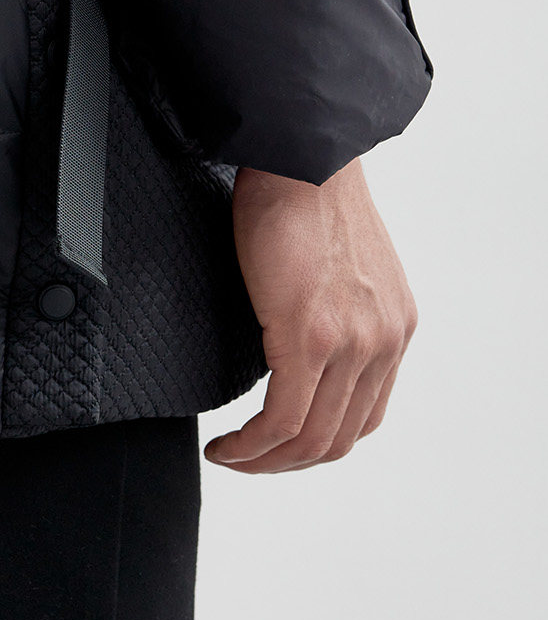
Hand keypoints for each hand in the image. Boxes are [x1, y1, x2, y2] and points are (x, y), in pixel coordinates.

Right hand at [206, 159, 416, 473]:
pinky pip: (282, 419)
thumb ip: (330, 311)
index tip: (276, 442)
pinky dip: (252, 445)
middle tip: (245, 460)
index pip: (364, 414)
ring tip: (229, 457)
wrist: (302, 156)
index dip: (317, 441)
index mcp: (393, 327)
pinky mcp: (311, 339)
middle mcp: (383, 342)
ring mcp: (352, 344)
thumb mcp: (338, 266)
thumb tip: (291, 337)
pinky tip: (226, 444)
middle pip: (340, 437)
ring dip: (265, 462)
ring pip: (312, 439)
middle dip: (287, 463)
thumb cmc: (305, 194)